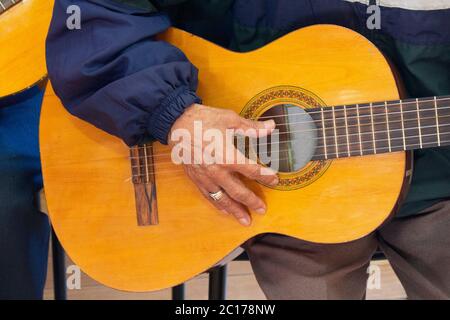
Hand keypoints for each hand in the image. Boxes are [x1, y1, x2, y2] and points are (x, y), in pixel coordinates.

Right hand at [169, 103, 278, 225]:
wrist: (176, 123)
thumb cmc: (203, 119)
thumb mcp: (230, 119)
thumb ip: (251, 128)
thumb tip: (270, 127)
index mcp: (228, 156)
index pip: (252, 171)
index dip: (265, 176)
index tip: (274, 180)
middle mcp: (217, 171)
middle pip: (239, 191)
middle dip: (252, 201)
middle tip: (262, 209)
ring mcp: (205, 177)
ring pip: (223, 199)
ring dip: (236, 210)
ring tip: (245, 220)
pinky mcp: (196, 178)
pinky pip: (209, 196)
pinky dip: (218, 205)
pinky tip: (224, 210)